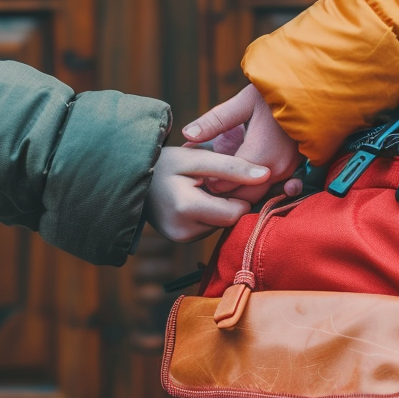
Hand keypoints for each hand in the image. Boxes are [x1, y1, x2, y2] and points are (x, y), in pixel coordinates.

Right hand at [146, 147, 269, 241]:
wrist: (132, 177)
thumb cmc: (165, 163)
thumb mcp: (197, 158)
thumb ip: (232, 167)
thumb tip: (265, 175)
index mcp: (187, 208)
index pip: (235, 212)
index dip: (240, 194)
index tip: (234, 178)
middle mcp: (183, 231)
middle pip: (229, 221)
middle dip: (230, 201)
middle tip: (218, 181)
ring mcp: (180, 238)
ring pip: (220, 225)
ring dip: (219, 207)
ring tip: (203, 188)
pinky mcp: (180, 240)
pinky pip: (208, 227)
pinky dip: (209, 213)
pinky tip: (197, 198)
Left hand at [181, 84, 303, 202]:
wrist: (313, 91)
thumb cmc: (276, 94)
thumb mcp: (243, 102)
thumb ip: (215, 121)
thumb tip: (187, 134)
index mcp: (259, 155)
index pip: (225, 183)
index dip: (207, 181)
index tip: (195, 174)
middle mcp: (275, 169)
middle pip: (241, 196)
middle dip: (222, 190)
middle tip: (204, 182)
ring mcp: (289, 172)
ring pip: (258, 195)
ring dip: (240, 191)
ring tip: (221, 181)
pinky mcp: (296, 170)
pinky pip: (276, 190)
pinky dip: (261, 190)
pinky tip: (249, 184)